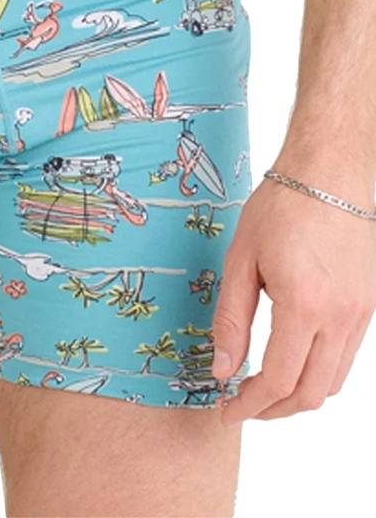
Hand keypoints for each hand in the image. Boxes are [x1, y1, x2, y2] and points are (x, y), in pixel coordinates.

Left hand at [211, 168, 375, 422]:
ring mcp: (360, 314)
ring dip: (297, 395)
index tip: (226, 410)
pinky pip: (346, 357)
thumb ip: (231, 318)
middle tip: (241, 406)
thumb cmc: (282, 206)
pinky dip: (319, 372)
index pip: (278, 380)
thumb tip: (223, 368)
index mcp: (304, 305)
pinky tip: (292, 360)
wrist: (331, 174)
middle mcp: (340, 317)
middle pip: (310, 393)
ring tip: (263, 389)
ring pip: (333, 381)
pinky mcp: (368, 306)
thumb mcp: (241, 258)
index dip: (249, 405)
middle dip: (273, 410)